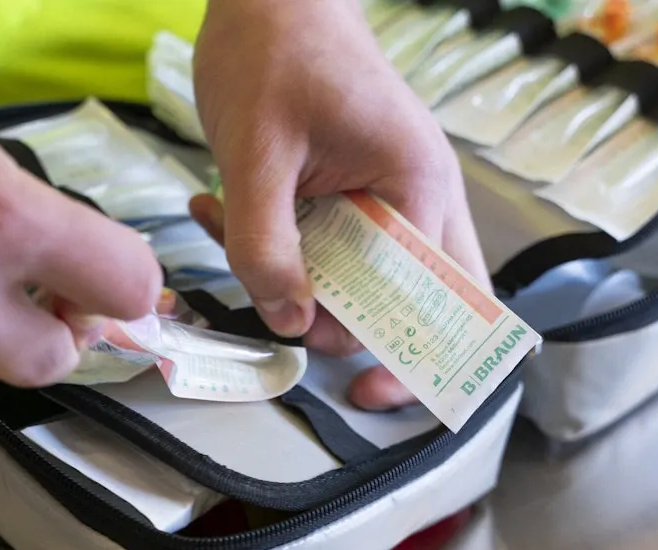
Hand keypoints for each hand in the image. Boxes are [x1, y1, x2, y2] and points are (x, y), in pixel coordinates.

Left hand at [190, 0, 490, 410]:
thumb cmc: (273, 49)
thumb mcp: (255, 153)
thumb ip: (266, 245)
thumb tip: (287, 320)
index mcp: (417, 189)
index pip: (437, 305)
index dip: (407, 359)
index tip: (361, 392)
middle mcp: (418, 199)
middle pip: (418, 304)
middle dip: (349, 327)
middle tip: (282, 311)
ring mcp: (387, 195)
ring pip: (365, 281)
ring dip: (299, 284)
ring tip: (234, 243)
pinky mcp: (350, 191)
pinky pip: (326, 247)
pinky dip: (279, 250)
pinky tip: (219, 213)